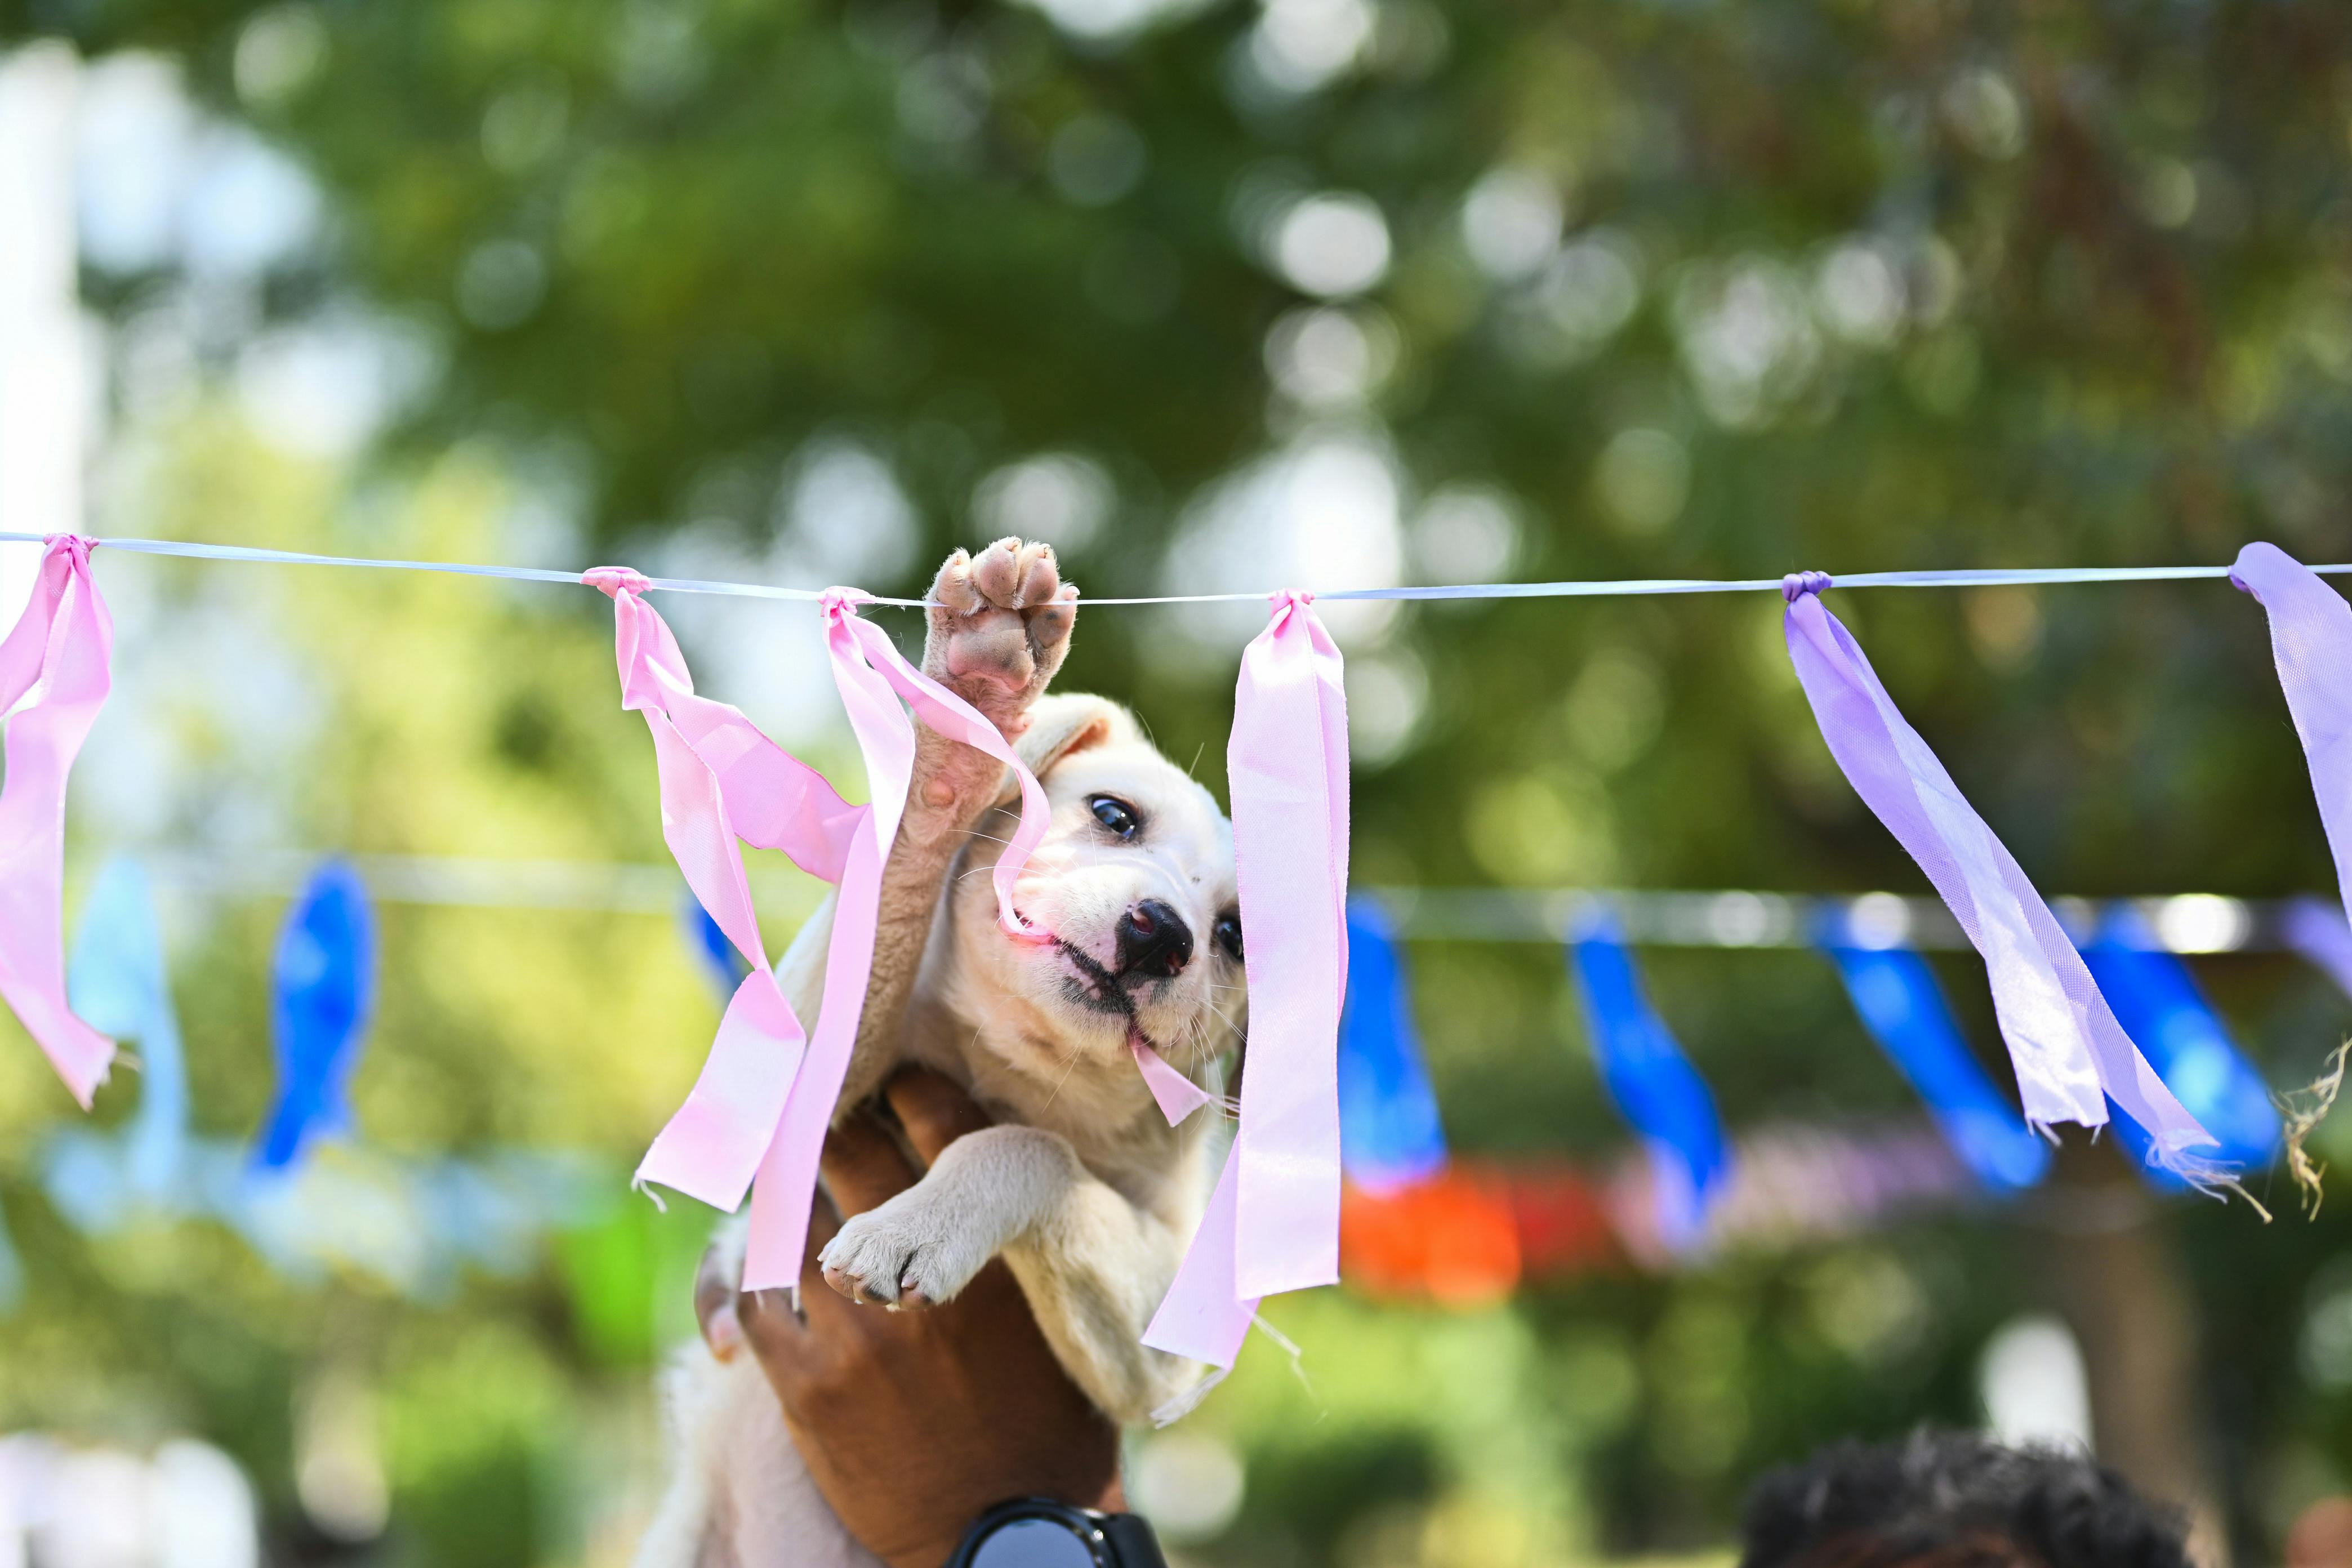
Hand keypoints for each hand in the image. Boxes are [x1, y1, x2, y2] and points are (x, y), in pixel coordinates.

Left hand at [703, 1069, 1121, 1567]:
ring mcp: (858, 1325)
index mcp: (1000, 1241)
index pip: (941, 1115)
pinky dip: (745, 1266)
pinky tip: (757, 1255)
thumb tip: (993, 1165)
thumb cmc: (1049, 1424)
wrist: (1006, 1530)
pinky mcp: (808, 1382)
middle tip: (821, 1104)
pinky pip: (751, 1293)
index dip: (906, 1081)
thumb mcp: (1059, 1310)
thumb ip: (1018, 1237)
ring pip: (790, 1213)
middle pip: (851, 1146)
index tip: (889, 1071)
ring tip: (781, 1165)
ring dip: (785, 1185)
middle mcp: (924, 1269)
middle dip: (831, 1115)